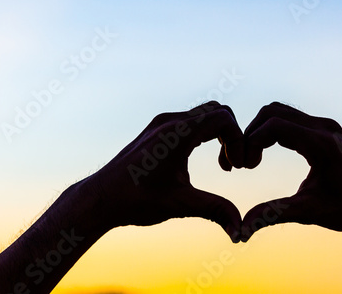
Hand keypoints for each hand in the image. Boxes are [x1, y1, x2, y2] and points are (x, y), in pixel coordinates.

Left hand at [91, 101, 244, 241]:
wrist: (100, 198)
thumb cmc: (136, 200)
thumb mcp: (180, 205)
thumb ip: (215, 211)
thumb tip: (241, 231)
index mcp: (176, 134)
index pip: (223, 119)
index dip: (238, 140)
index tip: (238, 167)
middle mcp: (169, 121)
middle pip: (217, 112)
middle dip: (232, 136)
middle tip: (233, 165)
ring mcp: (161, 123)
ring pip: (204, 114)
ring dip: (219, 136)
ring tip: (223, 166)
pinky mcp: (157, 129)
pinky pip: (191, 121)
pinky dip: (205, 135)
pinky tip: (203, 160)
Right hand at [240, 102, 341, 240]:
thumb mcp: (309, 212)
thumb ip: (272, 215)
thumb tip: (241, 231)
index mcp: (323, 144)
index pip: (274, 126)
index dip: (250, 143)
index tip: (243, 167)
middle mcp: (324, 127)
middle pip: (272, 112)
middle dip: (251, 134)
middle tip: (244, 163)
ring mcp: (325, 125)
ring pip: (279, 111)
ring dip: (259, 131)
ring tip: (252, 159)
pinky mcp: (324, 128)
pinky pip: (289, 118)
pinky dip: (271, 131)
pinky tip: (265, 154)